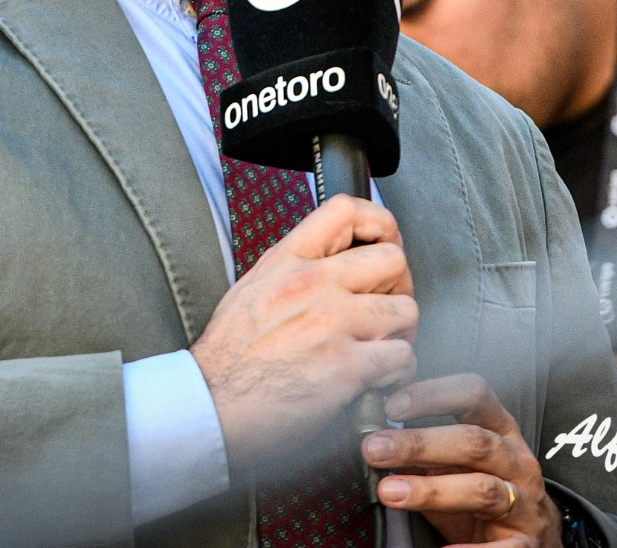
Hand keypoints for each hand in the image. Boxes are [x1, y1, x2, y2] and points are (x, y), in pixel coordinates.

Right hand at [191, 194, 417, 468]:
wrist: (209, 407)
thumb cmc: (227, 358)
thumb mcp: (251, 290)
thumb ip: (291, 270)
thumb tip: (329, 263)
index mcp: (287, 261)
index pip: (347, 210)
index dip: (379, 225)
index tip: (384, 246)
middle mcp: (313, 283)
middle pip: (393, 260)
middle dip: (398, 288)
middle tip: (386, 312)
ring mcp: (332, 322)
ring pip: (406, 311)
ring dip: (400, 336)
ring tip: (381, 353)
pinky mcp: (346, 366)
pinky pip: (401, 358)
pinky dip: (396, 375)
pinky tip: (375, 383)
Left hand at [363, 373, 561, 547]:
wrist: (534, 539)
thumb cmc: (486, 496)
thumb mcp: (459, 466)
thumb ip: (425, 453)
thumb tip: (377, 439)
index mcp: (501, 431)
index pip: (474, 395)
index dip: (433, 395)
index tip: (392, 406)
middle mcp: (517, 461)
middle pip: (473, 441)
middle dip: (420, 443)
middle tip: (375, 448)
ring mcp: (525, 503)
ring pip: (482, 489)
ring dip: (431, 490)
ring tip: (390, 492)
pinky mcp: (527, 544)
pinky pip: (503, 547)